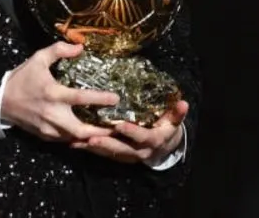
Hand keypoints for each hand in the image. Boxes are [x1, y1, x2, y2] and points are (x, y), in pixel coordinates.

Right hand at [1, 41, 118, 142]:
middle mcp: (52, 114)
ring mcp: (47, 128)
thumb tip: (81, 46)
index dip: (100, 99)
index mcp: (53, 94)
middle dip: (100, 131)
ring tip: (107, 131)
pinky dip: (77, 138)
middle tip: (117, 127)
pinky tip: (88, 134)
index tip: (116, 99)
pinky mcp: (43, 136)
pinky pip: (64, 140)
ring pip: (74, 138)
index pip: (80, 98)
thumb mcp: (38, 58)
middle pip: (80, 130)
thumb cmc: (21, 78)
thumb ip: (60, 50)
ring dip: (91, 136)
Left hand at [72, 100, 188, 164]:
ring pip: (109, 153)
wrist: (163, 148)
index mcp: (153, 140)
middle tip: (91, 138)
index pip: (142, 137)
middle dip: (106, 144)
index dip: (132, 132)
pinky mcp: (118, 156)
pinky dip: (89, 150)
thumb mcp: (174, 121)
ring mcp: (127, 156)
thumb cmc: (167, 128)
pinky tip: (74, 144)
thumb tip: (184, 102)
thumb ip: (177, 113)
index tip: (121, 125)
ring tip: (77, 142)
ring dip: (93, 148)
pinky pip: (102, 154)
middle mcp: (139, 151)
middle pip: (121, 149)